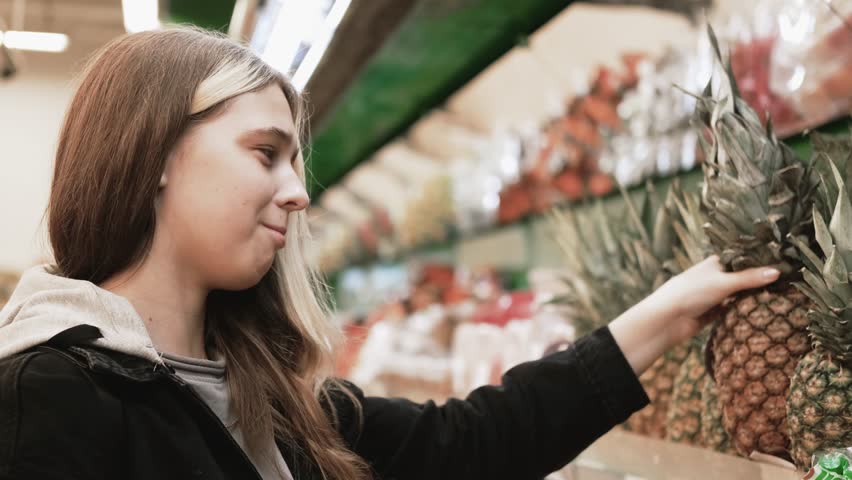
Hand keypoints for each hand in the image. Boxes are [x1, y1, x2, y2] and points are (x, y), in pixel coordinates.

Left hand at [609, 256, 779, 374]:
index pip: (744, 257)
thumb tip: (778, 272)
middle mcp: (717, 276)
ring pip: (741, 294)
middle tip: (790, 280)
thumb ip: (750, 278)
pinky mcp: (715, 311)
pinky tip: (764, 310)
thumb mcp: (724, 282)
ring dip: (755, 296)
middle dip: (761, 279)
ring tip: (785, 294)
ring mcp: (716, 294)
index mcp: (716, 262)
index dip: (762, 259)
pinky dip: (745, 309)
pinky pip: (735, 309)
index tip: (786, 261)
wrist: (668, 319)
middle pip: (744, 276)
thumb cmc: (692, 292)